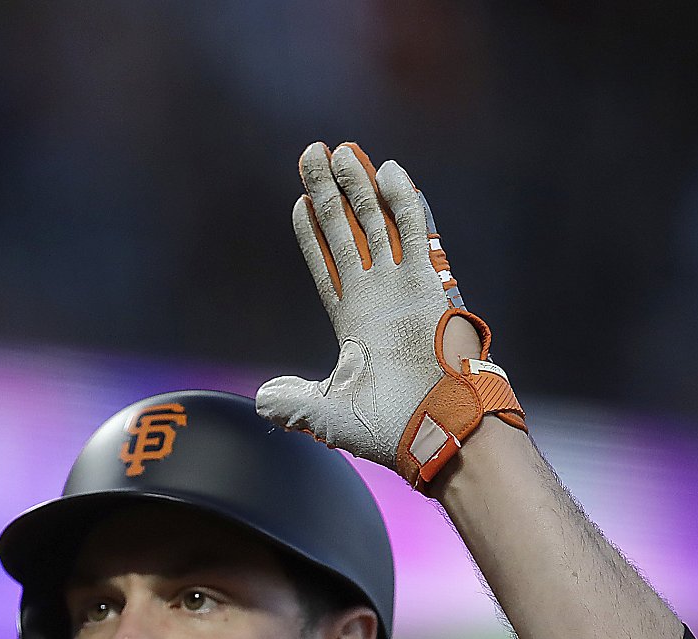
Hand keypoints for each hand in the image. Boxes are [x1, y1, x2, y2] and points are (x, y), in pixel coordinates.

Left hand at [256, 142, 520, 488]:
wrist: (436, 430)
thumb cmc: (389, 428)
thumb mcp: (326, 414)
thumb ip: (293, 402)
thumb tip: (261, 400)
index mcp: (353, 322)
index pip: (328, 266)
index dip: (314, 234)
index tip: (299, 202)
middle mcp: (377, 297)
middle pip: (347, 231)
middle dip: (329, 193)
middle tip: (312, 152)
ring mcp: (403, 287)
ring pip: (377, 223)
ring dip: (359, 187)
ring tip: (341, 149)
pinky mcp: (431, 283)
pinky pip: (415, 232)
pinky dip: (402, 202)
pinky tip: (388, 171)